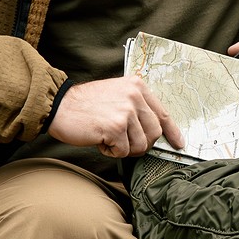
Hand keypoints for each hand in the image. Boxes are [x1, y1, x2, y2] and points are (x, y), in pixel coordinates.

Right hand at [47, 77, 182, 156]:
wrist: (59, 106)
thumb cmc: (86, 105)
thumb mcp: (117, 96)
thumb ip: (136, 107)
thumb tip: (157, 132)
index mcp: (138, 86)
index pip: (163, 113)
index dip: (172, 132)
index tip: (179, 143)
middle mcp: (135, 96)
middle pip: (155, 133)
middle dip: (141, 145)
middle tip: (122, 143)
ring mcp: (126, 111)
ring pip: (141, 145)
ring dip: (124, 149)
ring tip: (107, 138)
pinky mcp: (116, 127)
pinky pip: (124, 152)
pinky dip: (111, 152)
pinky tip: (100, 140)